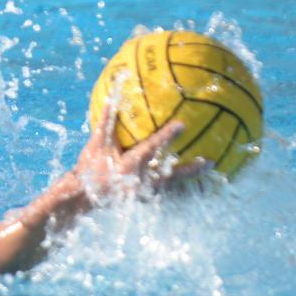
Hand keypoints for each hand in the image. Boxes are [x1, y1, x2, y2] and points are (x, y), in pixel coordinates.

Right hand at [75, 93, 210, 198]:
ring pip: (173, 186)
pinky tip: (193, 186)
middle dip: (192, 169)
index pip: (152, 147)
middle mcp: (141, 179)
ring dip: (190, 180)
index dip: (166, 136)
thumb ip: (107, 121)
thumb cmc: (90, 167)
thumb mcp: (97, 143)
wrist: (83, 196)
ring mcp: (145, 192)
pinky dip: (180, 189)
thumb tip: (112, 96)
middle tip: (211, 162)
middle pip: (171, 174)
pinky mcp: (145, 198)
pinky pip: (166, 193)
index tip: (182, 125)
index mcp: (130, 164)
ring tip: (207, 174)